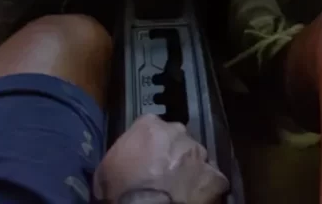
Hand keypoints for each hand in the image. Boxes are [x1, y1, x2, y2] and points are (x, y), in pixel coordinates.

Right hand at [94, 115, 228, 203]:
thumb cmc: (122, 189)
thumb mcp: (106, 170)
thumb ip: (117, 159)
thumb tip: (117, 169)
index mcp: (149, 124)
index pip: (151, 129)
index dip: (150, 147)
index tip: (146, 162)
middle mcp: (177, 132)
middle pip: (177, 140)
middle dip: (173, 155)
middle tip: (165, 175)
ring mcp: (198, 153)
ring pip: (198, 157)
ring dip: (192, 170)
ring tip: (183, 189)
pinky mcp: (213, 176)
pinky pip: (215, 180)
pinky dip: (210, 188)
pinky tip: (200, 197)